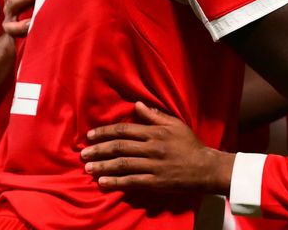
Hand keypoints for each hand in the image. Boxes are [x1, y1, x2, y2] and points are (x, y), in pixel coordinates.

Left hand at [81, 102, 233, 193]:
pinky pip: (131, 181)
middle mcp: (152, 147)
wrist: (204, 167)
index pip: (125, 129)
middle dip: (99, 149)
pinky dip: (115, 181)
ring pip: (122, 164)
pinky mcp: (155, 181)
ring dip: (102, 166)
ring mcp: (153, 165)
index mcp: (156, 132)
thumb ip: (155, 115)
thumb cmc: (189, 144)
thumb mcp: (175, 125)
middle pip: (120, 147)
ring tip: (87, 167)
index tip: (90, 135)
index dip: (105, 131)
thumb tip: (138, 105)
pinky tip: (103, 181)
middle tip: (83, 153)